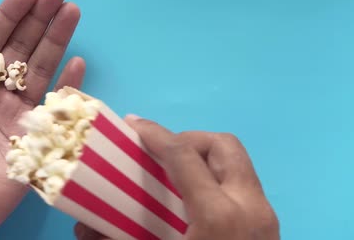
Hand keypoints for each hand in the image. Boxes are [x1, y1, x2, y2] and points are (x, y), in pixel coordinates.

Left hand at [0, 0, 84, 238]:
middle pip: (23, 46)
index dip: (9, 14)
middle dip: (40, 17)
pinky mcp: (35, 134)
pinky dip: (69, 83)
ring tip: (72, 11)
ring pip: (42, 67)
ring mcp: (17, 111)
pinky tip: (78, 61)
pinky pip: (55, 104)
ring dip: (58, 38)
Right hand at [74, 116, 278, 239]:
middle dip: (188, 140)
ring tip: (176, 177)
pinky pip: (242, 186)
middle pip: (223, 145)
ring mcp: (265, 216)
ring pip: (237, 164)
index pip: (184, 155)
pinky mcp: (269, 227)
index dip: (155, 134)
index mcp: (218, 215)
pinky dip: (217, 181)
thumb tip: (84, 228)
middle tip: (161, 155)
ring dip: (205, 159)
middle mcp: (248, 206)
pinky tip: (196, 204)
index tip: (133, 125)